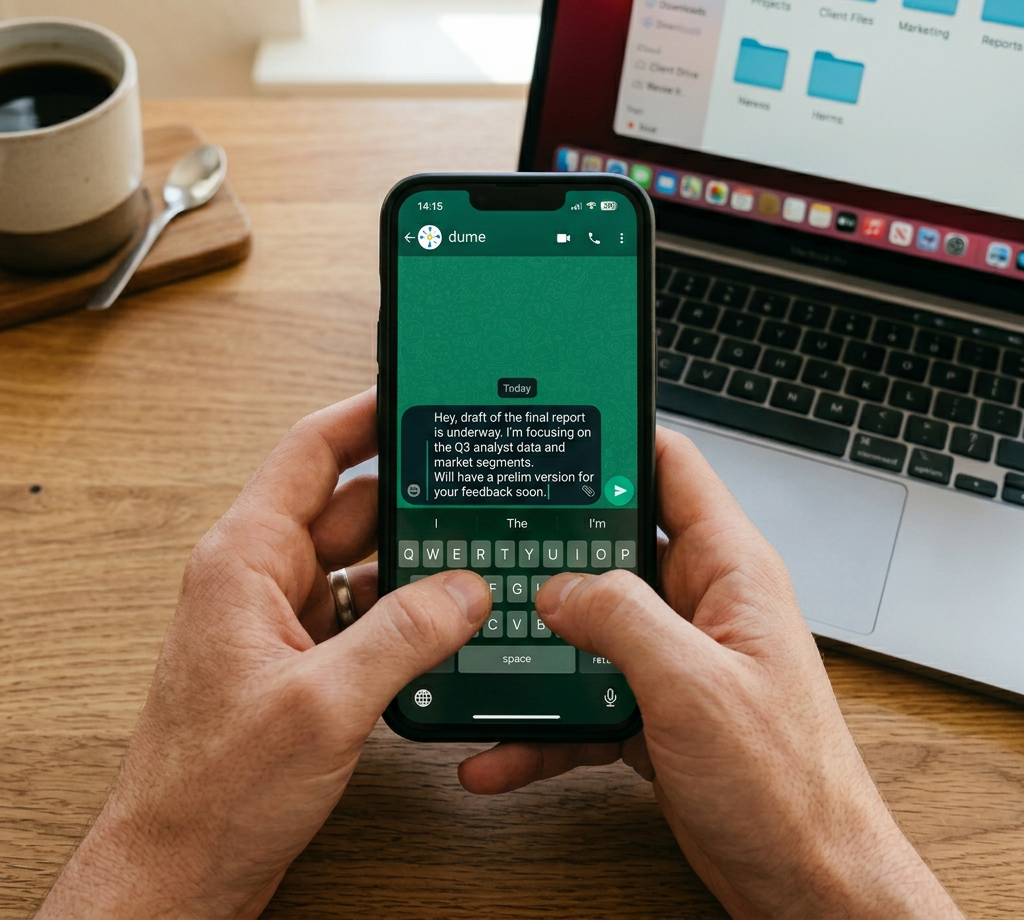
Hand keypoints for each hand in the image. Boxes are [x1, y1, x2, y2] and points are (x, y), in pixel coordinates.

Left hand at [38, 389, 490, 919]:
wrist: (182, 868)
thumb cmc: (213, 790)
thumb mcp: (324, 703)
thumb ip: (404, 636)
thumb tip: (465, 589)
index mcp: (246, 559)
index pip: (311, 453)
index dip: (364, 414)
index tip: (414, 393)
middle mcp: (261, 578)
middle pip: (349, 506)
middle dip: (410, 496)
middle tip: (474, 486)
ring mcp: (282, 619)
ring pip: (361, 560)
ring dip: (412, 558)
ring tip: (474, 552)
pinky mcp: (301, 658)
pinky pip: (363, 608)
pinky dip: (403, 606)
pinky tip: (444, 616)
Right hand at [460, 427, 961, 919]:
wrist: (805, 885)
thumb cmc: (787, 788)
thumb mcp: (696, 686)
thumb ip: (623, 619)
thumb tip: (559, 587)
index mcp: (729, 570)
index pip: (672, 469)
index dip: (618, 438)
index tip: (558, 432)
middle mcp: (701, 603)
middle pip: (614, 543)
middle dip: (556, 541)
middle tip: (492, 534)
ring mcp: (674, 657)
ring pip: (591, 620)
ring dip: (540, 634)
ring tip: (481, 634)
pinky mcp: (653, 707)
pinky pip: (586, 693)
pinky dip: (544, 715)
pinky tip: (501, 744)